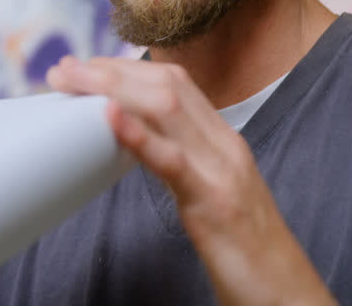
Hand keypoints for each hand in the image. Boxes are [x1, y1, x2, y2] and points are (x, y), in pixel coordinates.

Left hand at [46, 55, 335, 305]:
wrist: (288, 294)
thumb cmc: (244, 250)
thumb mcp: (210, 193)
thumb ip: (179, 162)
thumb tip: (132, 141)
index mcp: (223, 141)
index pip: (173, 83)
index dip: (124, 68)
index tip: (83, 67)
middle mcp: (224, 146)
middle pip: (165, 86)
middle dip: (110, 71)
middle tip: (64, 69)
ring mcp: (222, 171)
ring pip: (167, 109)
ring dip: (113, 89)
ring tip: (73, 81)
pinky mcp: (216, 204)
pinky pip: (174, 161)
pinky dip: (139, 135)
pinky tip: (109, 118)